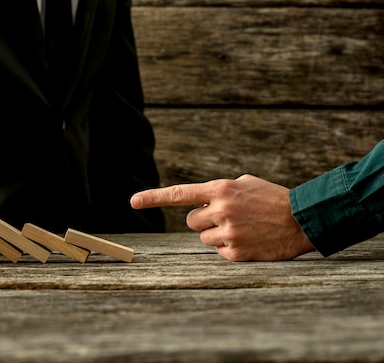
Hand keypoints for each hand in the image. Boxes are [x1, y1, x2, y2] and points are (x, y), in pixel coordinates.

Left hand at [130, 174, 314, 260]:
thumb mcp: (244, 183)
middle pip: (191, 221)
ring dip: (217, 236)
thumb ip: (218, 190)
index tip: (133, 202)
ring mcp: (228, 232)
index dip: (154, 198)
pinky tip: (249, 241)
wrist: (303, 219)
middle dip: (205, 221)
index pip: (179, 194)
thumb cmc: (272, 198)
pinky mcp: (236, 253)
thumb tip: (198, 200)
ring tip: (243, 229)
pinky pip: (219, 252)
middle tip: (228, 218)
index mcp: (220, 189)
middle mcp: (221, 210)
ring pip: (203, 238)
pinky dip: (230, 249)